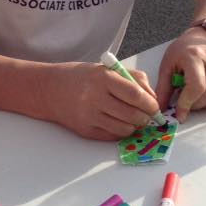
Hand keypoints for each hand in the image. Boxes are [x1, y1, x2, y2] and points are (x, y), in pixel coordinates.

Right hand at [44, 61, 160, 140]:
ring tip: (133, 118)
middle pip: (133, 115)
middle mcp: (95, 97)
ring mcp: (89, 116)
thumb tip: (153, 99)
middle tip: (147, 115)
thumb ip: (134, 79)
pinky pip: (113, 136)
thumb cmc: (82, 77)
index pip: (135, 94)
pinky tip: (118, 122)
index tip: (155, 106)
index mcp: (103, 78)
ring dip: (134, 126)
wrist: (51, 90)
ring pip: (125, 129)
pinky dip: (121, 131)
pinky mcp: (86, 131)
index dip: (150, 103)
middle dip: (146, 117)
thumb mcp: (107, 69)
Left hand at [156, 30, 205, 120]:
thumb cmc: (181, 53)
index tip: (180, 115)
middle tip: (186, 104)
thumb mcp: (167, 66)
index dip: (187, 103)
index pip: (196, 86)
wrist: (201, 40)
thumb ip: (163, 88)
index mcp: (194, 56)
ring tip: (196, 98)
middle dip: (195, 106)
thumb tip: (160, 109)